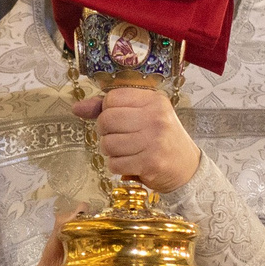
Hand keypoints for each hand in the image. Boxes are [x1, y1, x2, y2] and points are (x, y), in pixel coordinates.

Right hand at [29, 213, 129, 265]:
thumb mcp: (47, 257)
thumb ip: (61, 232)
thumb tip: (81, 208)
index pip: (90, 260)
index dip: (101, 241)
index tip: (108, 223)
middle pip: (109, 265)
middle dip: (116, 244)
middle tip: (123, 225)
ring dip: (126, 253)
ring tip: (129, 234)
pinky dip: (127, 265)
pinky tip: (128, 252)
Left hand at [73, 87, 199, 193]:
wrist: (187, 167)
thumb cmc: (160, 138)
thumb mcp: (142, 115)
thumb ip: (109, 108)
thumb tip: (76, 108)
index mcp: (154, 100)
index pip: (112, 98)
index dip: (107, 110)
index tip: (118, 119)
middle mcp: (156, 117)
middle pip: (106, 120)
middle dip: (105, 132)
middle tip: (118, 137)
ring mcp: (154, 141)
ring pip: (108, 144)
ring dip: (111, 151)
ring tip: (126, 151)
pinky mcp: (150, 163)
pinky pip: (114, 164)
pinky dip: (117, 166)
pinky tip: (130, 163)